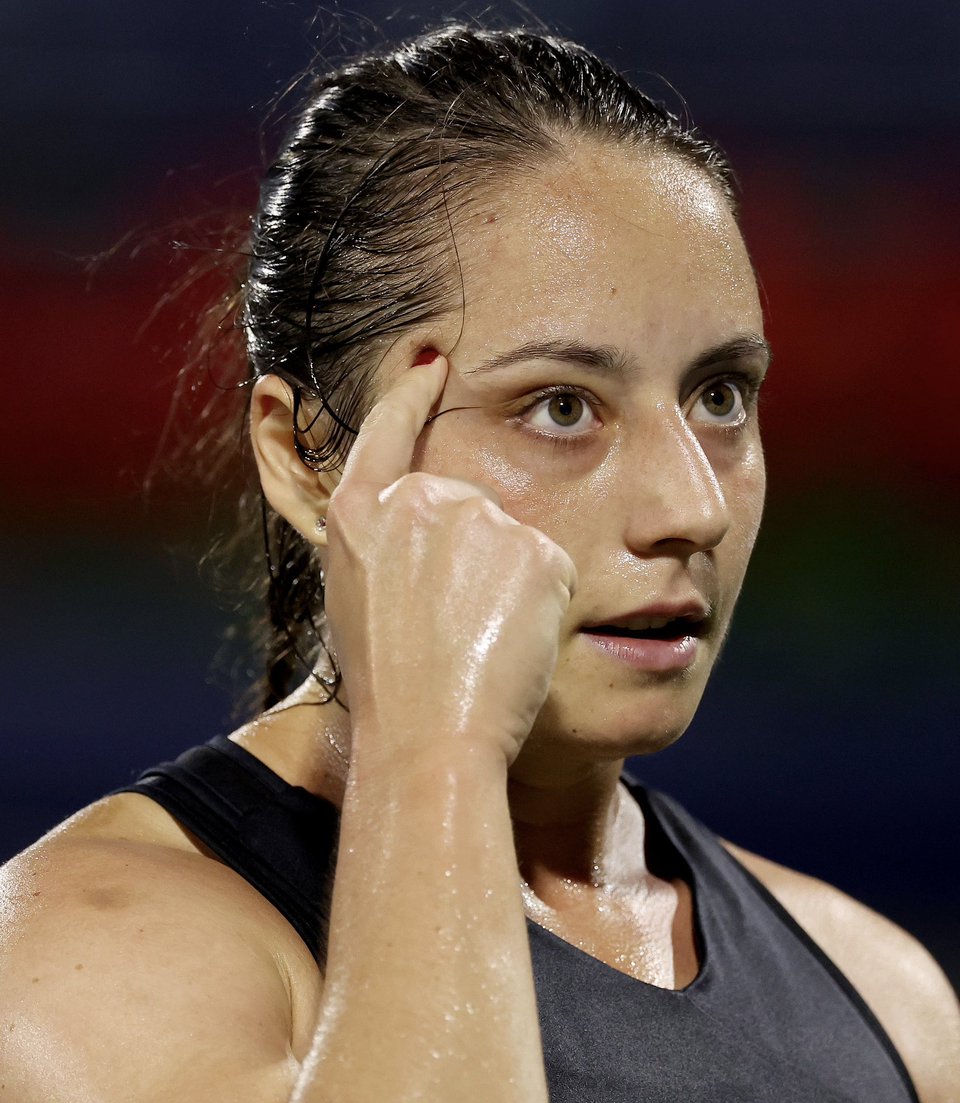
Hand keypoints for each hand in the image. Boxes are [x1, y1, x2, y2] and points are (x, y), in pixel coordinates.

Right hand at [323, 356, 576, 764]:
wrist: (429, 737)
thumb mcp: (356, 600)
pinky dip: (541, 605)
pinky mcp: (539, 549)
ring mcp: (481, 520)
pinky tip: (511, 643)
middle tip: (454, 626)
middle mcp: (419, 501)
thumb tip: (428, 521)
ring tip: (475, 642)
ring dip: (507, 583)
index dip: (410, 394)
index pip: (388, 430)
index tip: (432, 362)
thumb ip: (387, 544)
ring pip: (515, 539)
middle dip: (474, 554)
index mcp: (360, 515)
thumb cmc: (388, 689)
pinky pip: (551, 569)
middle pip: (470, 504)